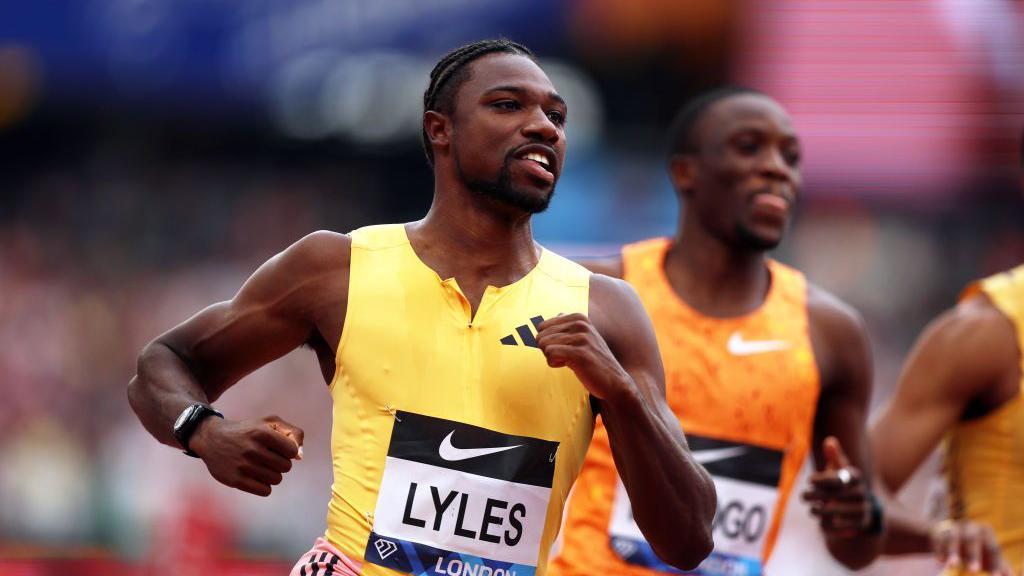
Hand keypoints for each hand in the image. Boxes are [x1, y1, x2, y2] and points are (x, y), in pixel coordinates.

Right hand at [189, 414, 303, 496]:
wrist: (212, 438)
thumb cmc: (248, 431)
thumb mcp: (270, 422)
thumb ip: (293, 434)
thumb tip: (300, 457)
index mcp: (262, 433)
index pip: (292, 451)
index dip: (288, 450)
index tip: (278, 447)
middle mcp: (252, 449)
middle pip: (286, 467)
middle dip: (280, 463)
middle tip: (267, 457)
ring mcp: (243, 466)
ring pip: (276, 480)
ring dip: (272, 474)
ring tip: (260, 466)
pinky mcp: (235, 480)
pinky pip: (265, 491)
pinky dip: (264, 485)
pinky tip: (255, 476)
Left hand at [536, 313, 628, 399]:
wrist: (613, 381)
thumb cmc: (593, 361)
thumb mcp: (582, 337)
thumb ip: (566, 327)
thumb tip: (546, 320)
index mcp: (579, 317)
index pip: (542, 326)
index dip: (549, 341)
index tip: (564, 348)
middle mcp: (580, 324)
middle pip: (541, 336)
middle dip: (548, 350)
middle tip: (566, 357)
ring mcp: (581, 338)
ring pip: (544, 345)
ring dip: (552, 358)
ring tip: (569, 361)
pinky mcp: (580, 353)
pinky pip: (550, 354)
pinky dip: (554, 363)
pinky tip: (568, 366)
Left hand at [802, 436, 870, 537]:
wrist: (860, 506)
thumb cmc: (843, 483)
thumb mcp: (840, 468)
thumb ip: (834, 456)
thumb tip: (830, 441)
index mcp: (855, 476)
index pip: (837, 478)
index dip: (822, 479)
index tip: (809, 480)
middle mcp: (862, 492)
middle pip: (836, 495)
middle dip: (817, 496)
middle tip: (803, 496)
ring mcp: (863, 509)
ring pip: (839, 512)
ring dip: (822, 511)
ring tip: (812, 509)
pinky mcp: (861, 524)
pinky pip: (843, 526)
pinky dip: (830, 525)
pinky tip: (821, 522)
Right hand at [931, 519, 1012, 575]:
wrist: (948, 536)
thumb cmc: (974, 550)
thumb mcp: (986, 556)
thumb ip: (997, 564)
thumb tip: (1008, 575)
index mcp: (986, 532)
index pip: (993, 548)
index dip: (995, 563)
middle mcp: (970, 526)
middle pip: (972, 539)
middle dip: (973, 555)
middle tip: (974, 570)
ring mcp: (953, 527)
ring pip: (953, 537)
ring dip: (953, 551)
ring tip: (952, 565)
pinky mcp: (938, 530)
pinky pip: (939, 539)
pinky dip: (939, 550)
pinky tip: (940, 560)